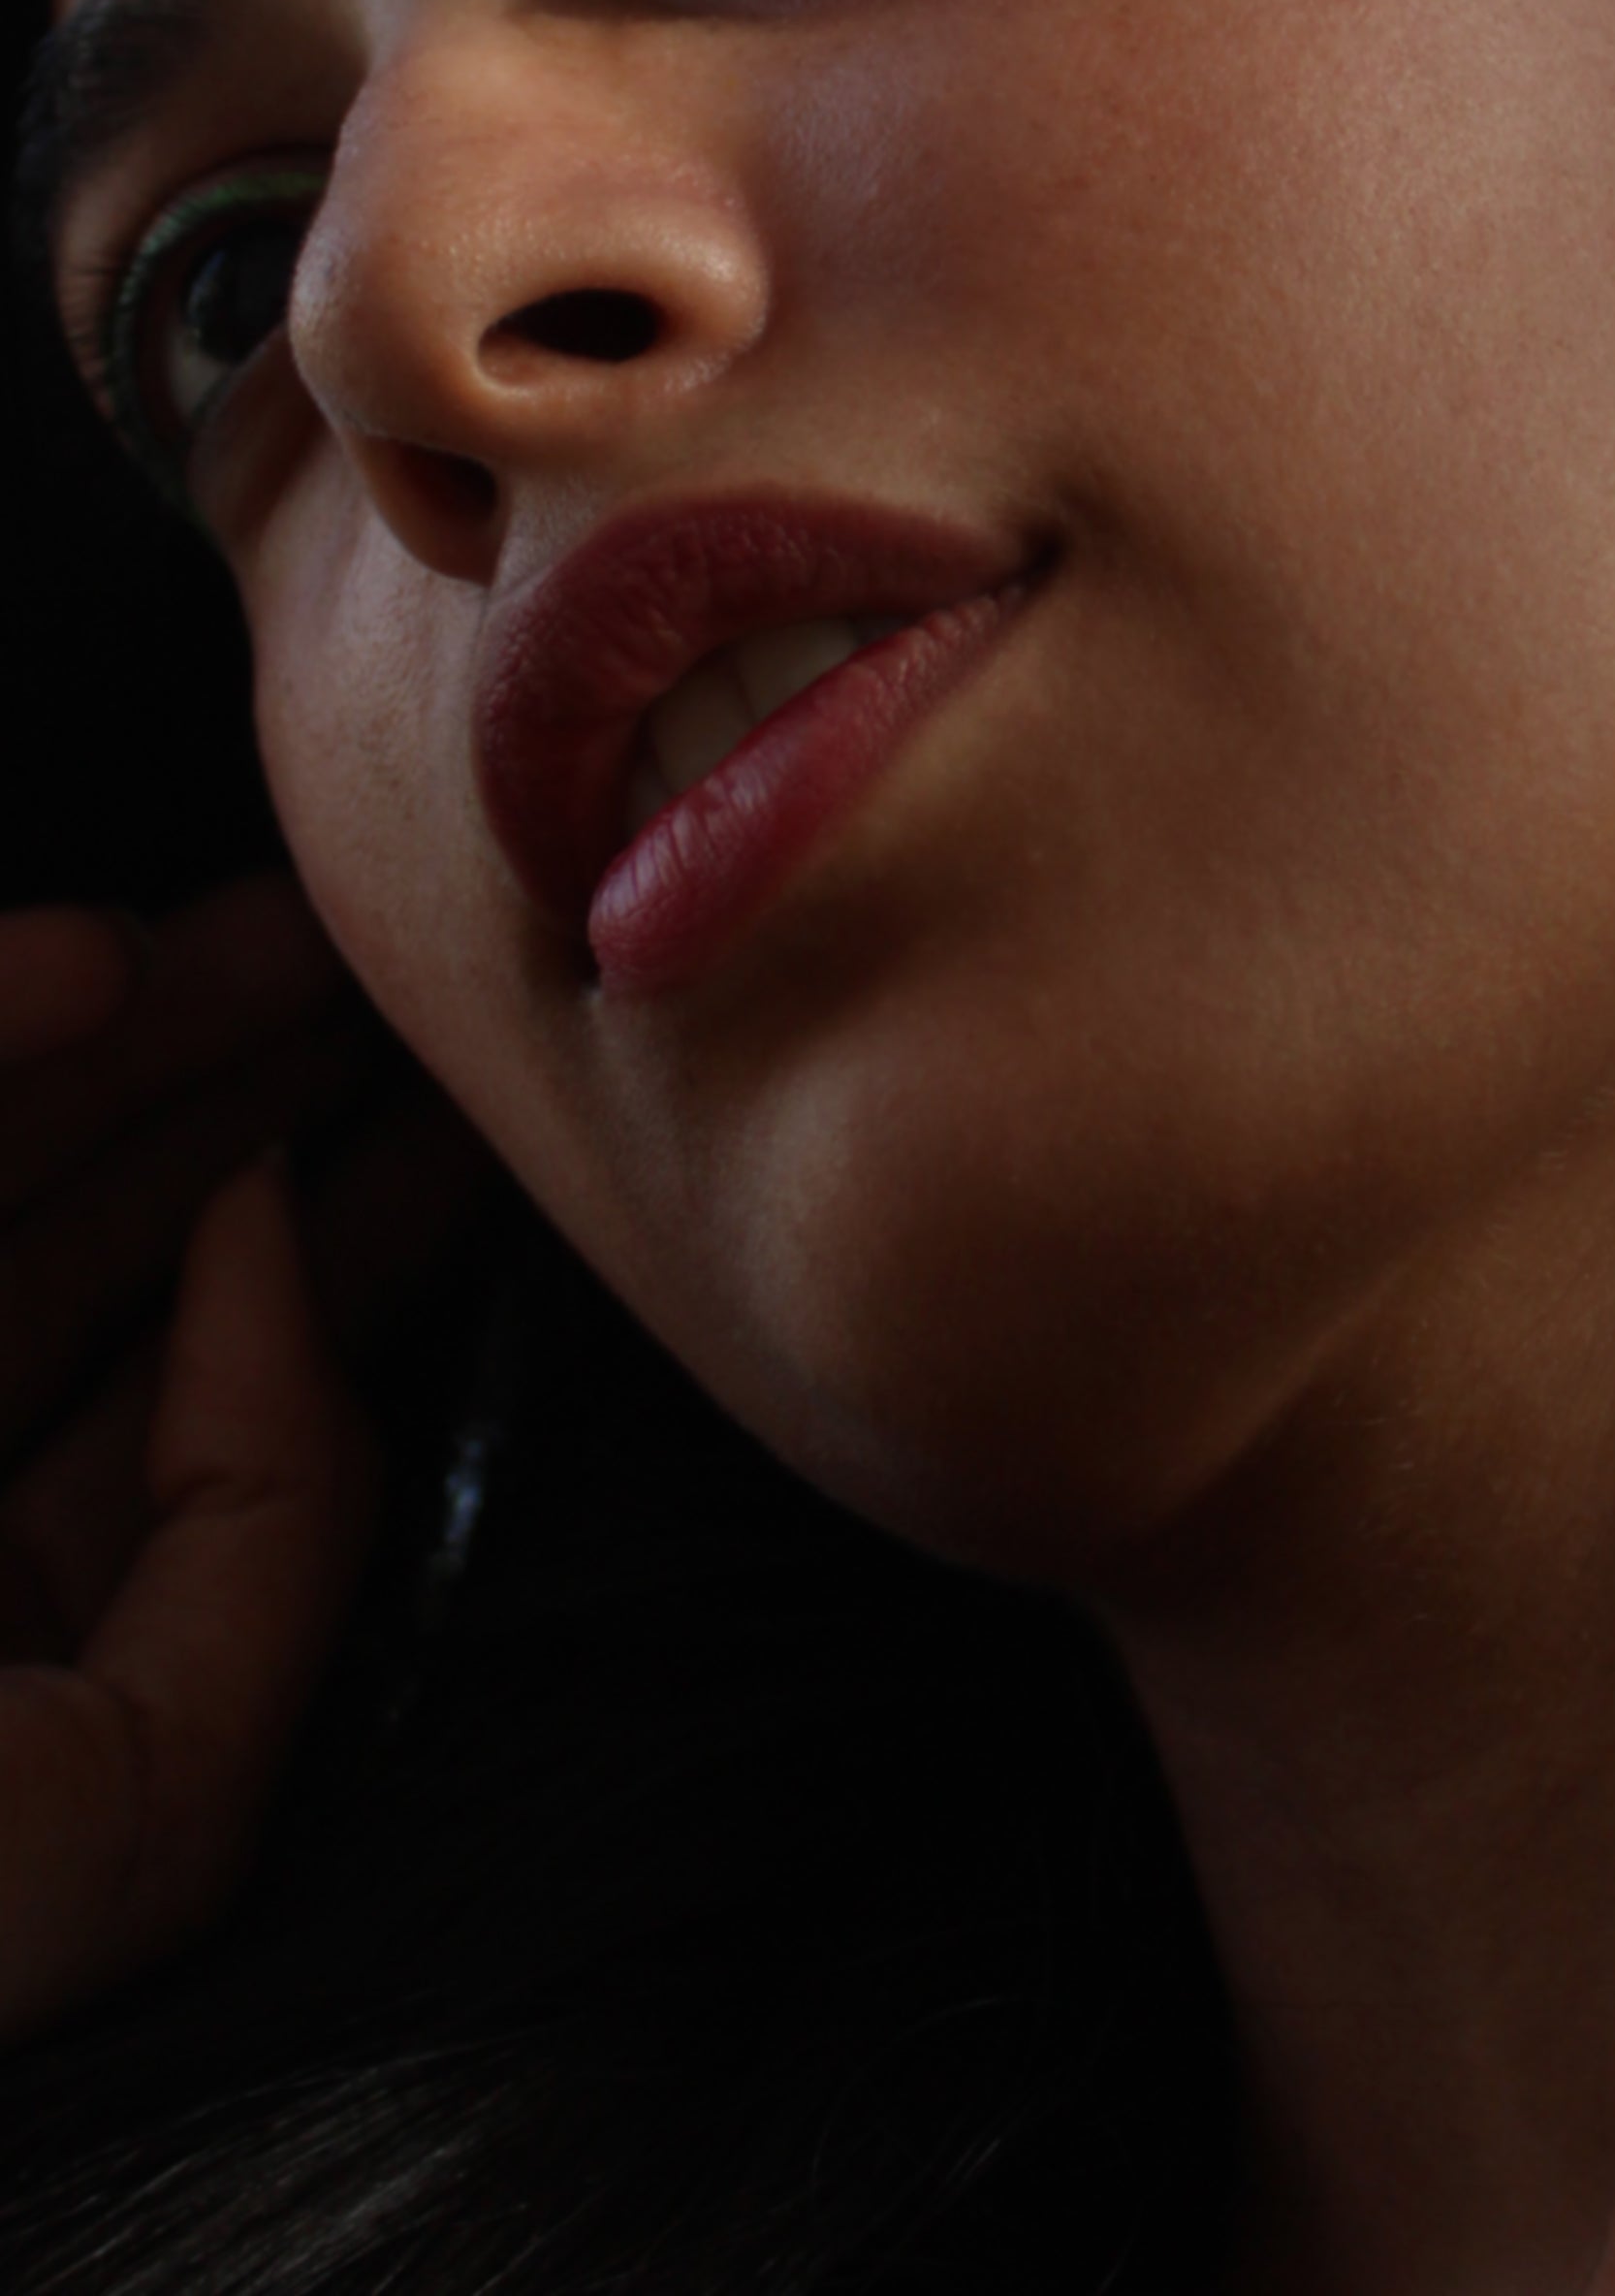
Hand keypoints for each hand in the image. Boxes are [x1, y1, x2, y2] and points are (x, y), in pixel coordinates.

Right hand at [0, 880, 490, 2046]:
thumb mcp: (137, 1799)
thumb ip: (261, 1519)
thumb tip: (274, 1237)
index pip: (168, 1406)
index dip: (315, 1260)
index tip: (443, 1132)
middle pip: (56, 1260)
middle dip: (218, 1113)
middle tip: (371, 981)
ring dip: (96, 1042)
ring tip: (276, 930)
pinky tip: (82, 964)